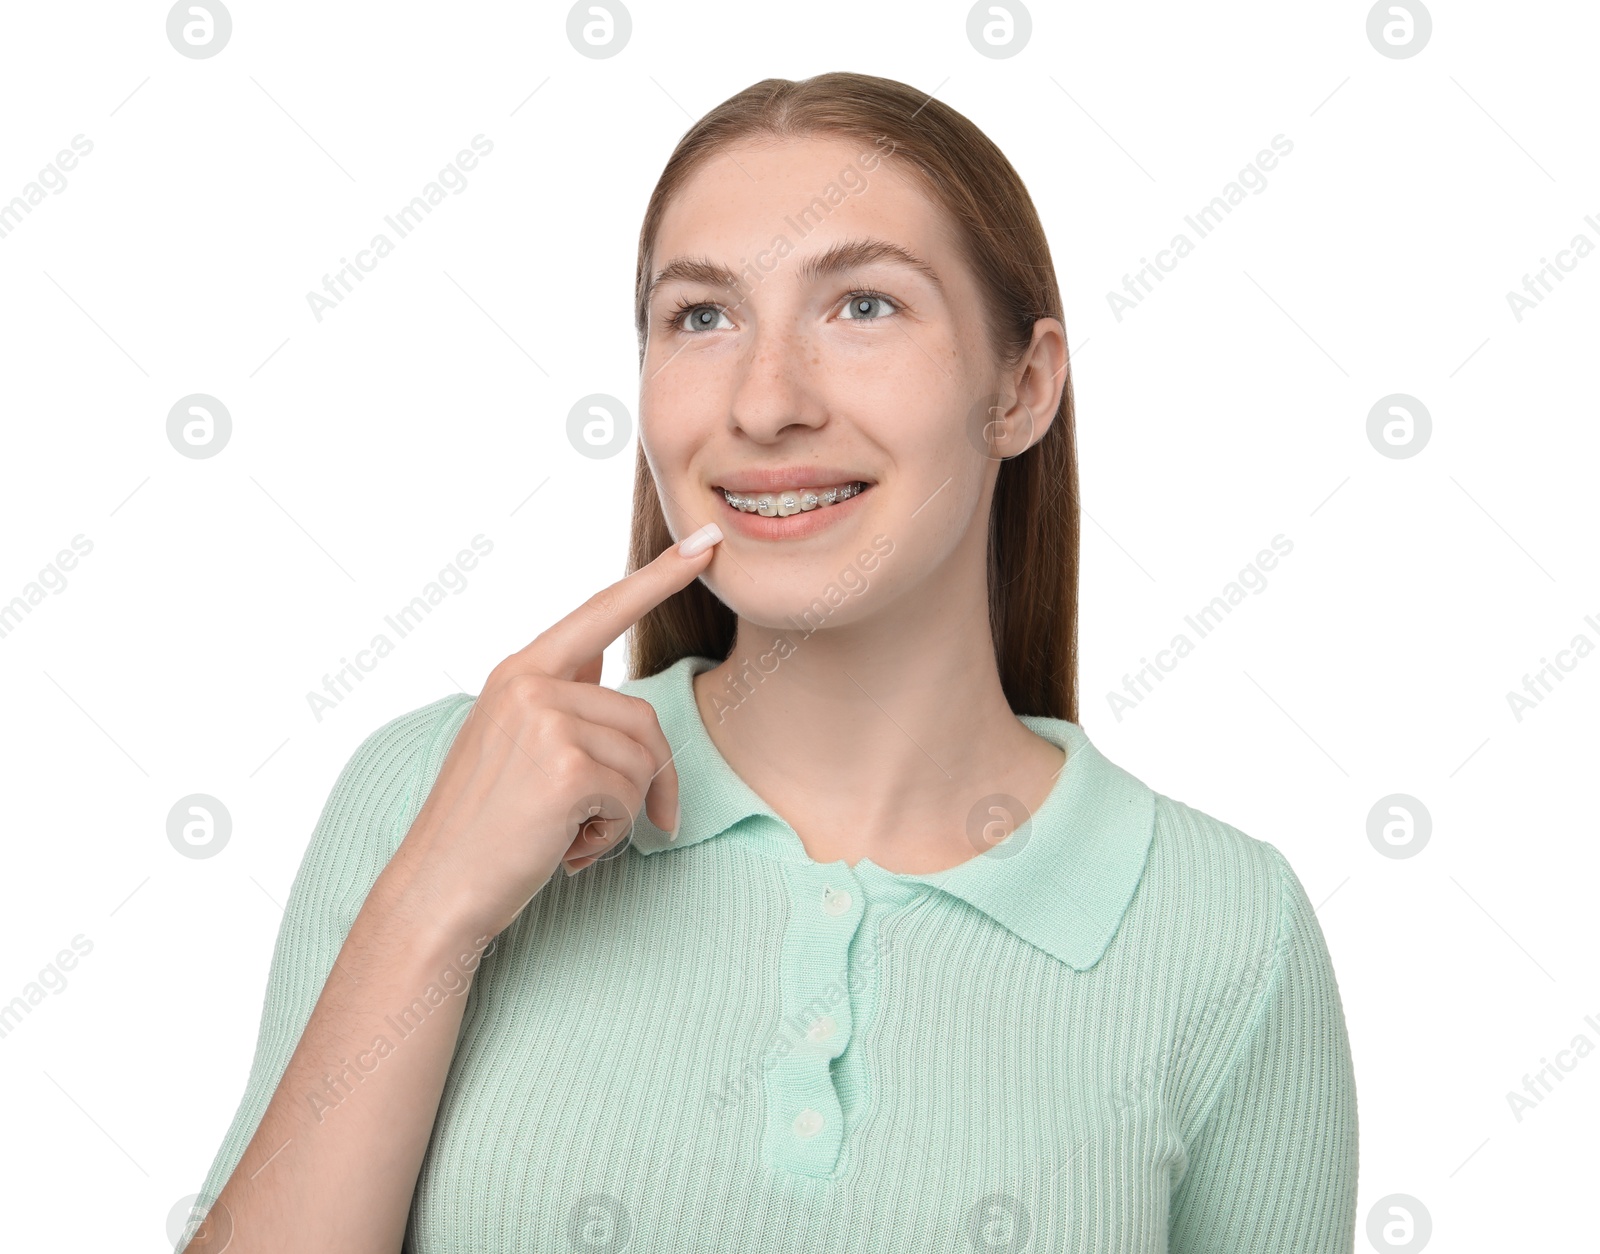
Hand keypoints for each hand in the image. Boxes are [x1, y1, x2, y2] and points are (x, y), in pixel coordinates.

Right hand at [395, 523, 722, 939]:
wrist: (436, 891)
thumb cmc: (482, 828)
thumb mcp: (511, 743)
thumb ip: (559, 698)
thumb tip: (605, 665)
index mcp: (518, 672)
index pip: (601, 612)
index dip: (658, 578)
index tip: (706, 545)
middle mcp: (530, 685)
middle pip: (643, 717)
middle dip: (646, 781)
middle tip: (609, 826)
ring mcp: (546, 722)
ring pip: (644, 761)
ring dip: (622, 813)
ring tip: (569, 835)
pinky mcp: (565, 767)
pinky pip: (632, 798)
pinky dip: (613, 835)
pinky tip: (567, 848)